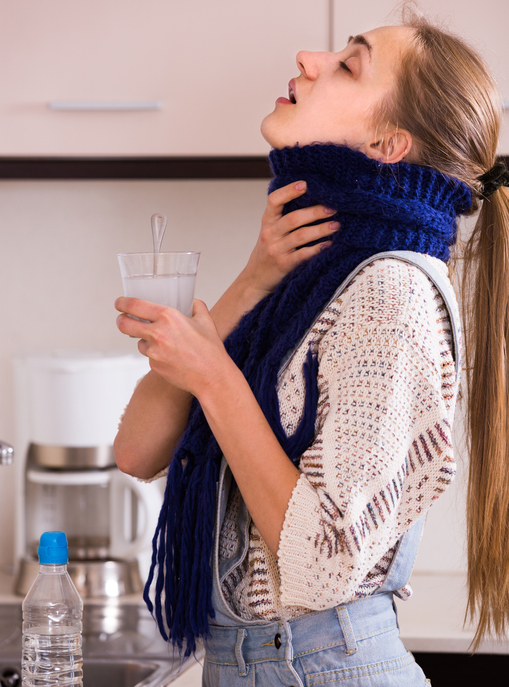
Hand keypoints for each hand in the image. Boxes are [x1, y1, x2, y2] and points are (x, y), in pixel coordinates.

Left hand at [115, 297, 232, 396]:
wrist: (211, 377)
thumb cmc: (210, 349)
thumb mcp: (206, 321)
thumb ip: (196, 306)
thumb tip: (191, 301)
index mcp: (168, 317)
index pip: (135, 305)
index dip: (123, 302)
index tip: (120, 302)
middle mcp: (157, 333)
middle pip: (125, 324)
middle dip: (121, 320)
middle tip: (123, 318)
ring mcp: (153, 352)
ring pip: (139, 342)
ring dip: (144, 340)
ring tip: (162, 342)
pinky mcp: (154, 366)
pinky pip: (149, 356)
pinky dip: (156, 354)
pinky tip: (171, 357)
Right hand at [241, 180, 339, 297]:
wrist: (254, 279)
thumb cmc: (268, 251)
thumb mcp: (270, 231)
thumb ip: (284, 217)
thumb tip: (314, 199)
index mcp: (267, 221)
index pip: (274, 200)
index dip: (289, 191)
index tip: (305, 184)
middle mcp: (270, 233)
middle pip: (293, 218)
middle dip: (315, 212)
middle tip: (333, 208)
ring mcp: (276, 250)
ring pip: (301, 236)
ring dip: (321, 229)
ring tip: (337, 225)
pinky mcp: (283, 265)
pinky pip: (303, 255)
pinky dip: (318, 249)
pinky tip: (329, 245)